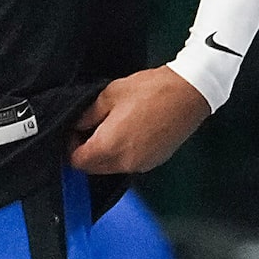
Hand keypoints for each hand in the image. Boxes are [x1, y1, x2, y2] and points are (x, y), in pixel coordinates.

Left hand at [71, 67, 211, 174]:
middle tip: (92, 127)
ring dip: (106, 153)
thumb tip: (76, 125)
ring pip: (112, 167)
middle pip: (93, 168)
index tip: (75, 130)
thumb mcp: (109, 95)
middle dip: (87, 151)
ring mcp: (142, 165)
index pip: (77, 162)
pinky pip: (130, 163)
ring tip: (113, 125)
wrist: (188, 93)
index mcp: (110, 146)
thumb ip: (87, 114)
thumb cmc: (151, 90)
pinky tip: (131, 131)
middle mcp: (125, 162)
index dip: (70, 146)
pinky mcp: (155, 162)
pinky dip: (123, 153)